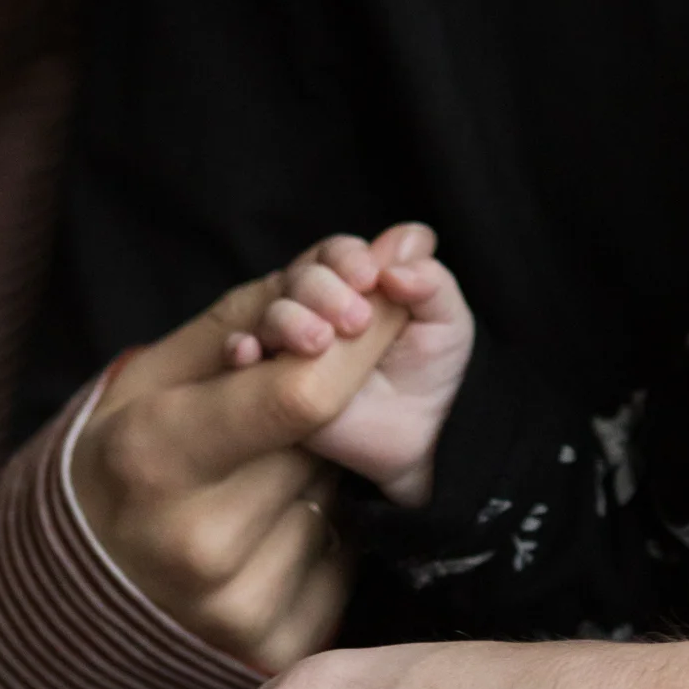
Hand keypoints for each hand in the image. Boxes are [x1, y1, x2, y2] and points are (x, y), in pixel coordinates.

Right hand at [70, 260, 413, 668]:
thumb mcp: (156, 374)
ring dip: (320, 480)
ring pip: (337, 502)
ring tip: (256, 487)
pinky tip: (268, 539)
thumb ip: (250, 315)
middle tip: (282, 417)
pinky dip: (319, 539)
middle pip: (327, 444)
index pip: (302, 393)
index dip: (354, 345)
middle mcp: (196, 541)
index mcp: (154, 455)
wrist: (70, 594)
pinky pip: (341, 566)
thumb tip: (361, 263)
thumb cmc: (124, 456)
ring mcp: (236, 606)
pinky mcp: (275, 650)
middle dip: (324, 414)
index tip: (369, 312)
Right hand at [227, 226, 474, 505]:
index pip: (337, 254)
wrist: (420, 437)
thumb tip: (401, 251)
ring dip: (287, 319)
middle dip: (322, 289)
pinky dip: (240, 349)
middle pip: (301, 278)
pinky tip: (249, 353)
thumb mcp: (448, 321)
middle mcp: (318, 305)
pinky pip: (240, 358)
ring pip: (271, 315)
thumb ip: (431, 281)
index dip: (348, 259)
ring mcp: (292, 343)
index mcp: (356, 282)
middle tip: (355, 321)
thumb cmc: (433, 370)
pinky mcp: (273, 382)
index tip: (369, 277)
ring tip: (318, 342)